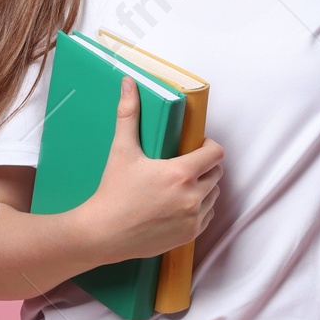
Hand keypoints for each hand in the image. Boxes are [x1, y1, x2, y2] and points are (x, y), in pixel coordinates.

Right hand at [79, 78, 223, 259]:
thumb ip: (128, 115)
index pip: (216, 154)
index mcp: (180, 174)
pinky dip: (199, 209)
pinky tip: (179, 204)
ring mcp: (192, 219)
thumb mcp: (122, 151)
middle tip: (186, 164)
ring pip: (213, 196)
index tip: (197, 146)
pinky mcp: (189, 236)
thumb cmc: (112, 192)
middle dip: (206, 166)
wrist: (103, 234)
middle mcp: (192, 197)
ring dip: (203, 188)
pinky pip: (207, 217)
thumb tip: (128, 83)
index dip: (209, 146)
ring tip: (182, 185)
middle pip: (217, 174)